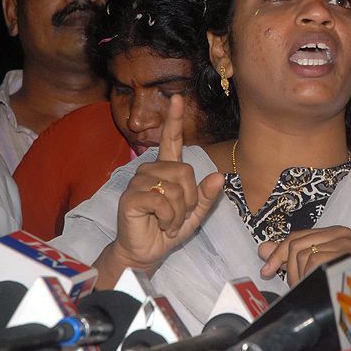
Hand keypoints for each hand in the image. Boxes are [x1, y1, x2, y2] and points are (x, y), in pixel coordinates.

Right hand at [109, 95, 224, 272]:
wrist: (145, 252)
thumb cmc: (167, 230)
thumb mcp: (194, 214)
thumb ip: (206, 196)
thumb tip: (219, 176)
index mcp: (166, 169)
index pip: (171, 140)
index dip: (174, 119)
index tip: (177, 98)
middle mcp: (150, 169)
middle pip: (185, 172)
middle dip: (189, 200)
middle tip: (177, 215)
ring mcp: (139, 182)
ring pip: (175, 188)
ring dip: (178, 212)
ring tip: (167, 222)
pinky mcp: (131, 197)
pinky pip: (162, 201)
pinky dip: (169, 218)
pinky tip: (161, 225)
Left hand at [257, 226, 350, 286]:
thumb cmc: (337, 285)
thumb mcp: (311, 267)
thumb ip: (289, 256)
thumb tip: (263, 248)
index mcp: (333, 233)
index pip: (296, 237)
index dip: (277, 254)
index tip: (266, 271)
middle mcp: (342, 234)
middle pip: (296, 245)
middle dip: (289, 269)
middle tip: (295, 285)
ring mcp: (346, 244)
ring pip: (303, 256)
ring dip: (300, 277)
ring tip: (312, 287)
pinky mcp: (348, 255)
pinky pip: (314, 262)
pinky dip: (310, 277)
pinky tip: (319, 285)